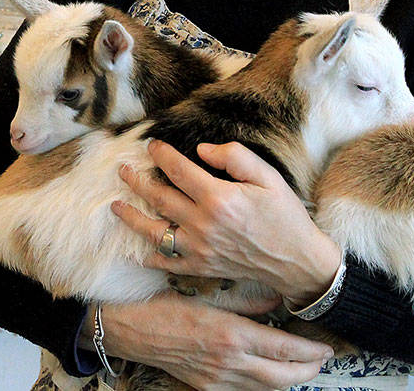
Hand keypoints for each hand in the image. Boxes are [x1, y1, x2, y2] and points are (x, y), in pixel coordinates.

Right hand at [97, 293, 332, 390]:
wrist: (131, 330)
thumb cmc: (165, 306)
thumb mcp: (208, 295)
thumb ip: (246, 301)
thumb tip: (276, 301)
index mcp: (231, 334)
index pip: (283, 349)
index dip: (309, 351)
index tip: (325, 347)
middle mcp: (228, 362)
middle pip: (282, 377)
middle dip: (308, 371)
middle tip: (322, 360)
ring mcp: (218, 379)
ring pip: (266, 388)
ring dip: (289, 380)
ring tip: (303, 368)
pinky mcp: (207, 387)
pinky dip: (265, 385)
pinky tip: (269, 374)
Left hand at [113, 140, 341, 305]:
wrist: (297, 260)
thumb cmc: (284, 215)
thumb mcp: (268, 177)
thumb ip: (235, 157)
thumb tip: (202, 149)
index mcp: (219, 198)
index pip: (178, 170)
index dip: (161, 155)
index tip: (151, 145)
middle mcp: (203, 224)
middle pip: (159, 198)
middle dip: (136, 181)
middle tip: (122, 170)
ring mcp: (200, 249)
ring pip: (154, 232)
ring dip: (131, 218)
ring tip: (116, 206)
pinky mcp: (202, 268)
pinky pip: (168, 263)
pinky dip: (149, 258)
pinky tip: (136, 251)